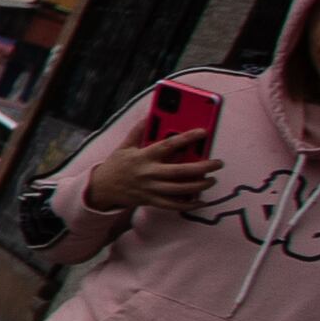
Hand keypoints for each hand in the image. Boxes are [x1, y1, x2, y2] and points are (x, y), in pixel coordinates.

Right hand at [84, 131, 215, 216]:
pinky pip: (174, 205)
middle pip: (180, 171)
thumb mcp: (124, 146)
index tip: (203, 132)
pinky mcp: (151, 201)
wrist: (101, 188)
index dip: (186, 138)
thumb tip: (149, 115)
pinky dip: (189, 204)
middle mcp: (148, 173)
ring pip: (180, 189)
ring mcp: (150, 189)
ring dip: (199, 185)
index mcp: (143, 157)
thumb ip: (138, 131)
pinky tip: (201, 200)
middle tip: (218, 163)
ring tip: (212, 179)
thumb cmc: (116, 165)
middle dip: (202, 167)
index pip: (168, 145)